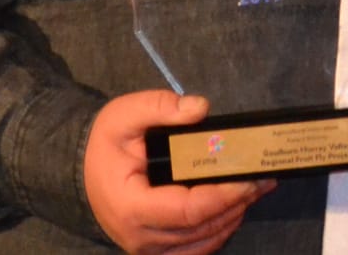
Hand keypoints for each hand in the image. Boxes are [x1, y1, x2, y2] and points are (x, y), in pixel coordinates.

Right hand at [83, 91, 273, 254]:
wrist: (83, 170)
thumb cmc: (106, 144)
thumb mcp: (124, 114)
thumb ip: (160, 107)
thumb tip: (200, 108)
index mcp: (131, 207)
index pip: (188, 211)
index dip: (224, 196)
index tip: (251, 178)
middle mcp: (139, 237)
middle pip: (201, 229)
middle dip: (238, 203)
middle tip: (264, 178)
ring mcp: (148, 249)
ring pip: (202, 243)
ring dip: (233, 217)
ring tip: (256, 189)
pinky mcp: (157, 249)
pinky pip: (195, 249)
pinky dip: (219, 231)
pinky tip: (235, 208)